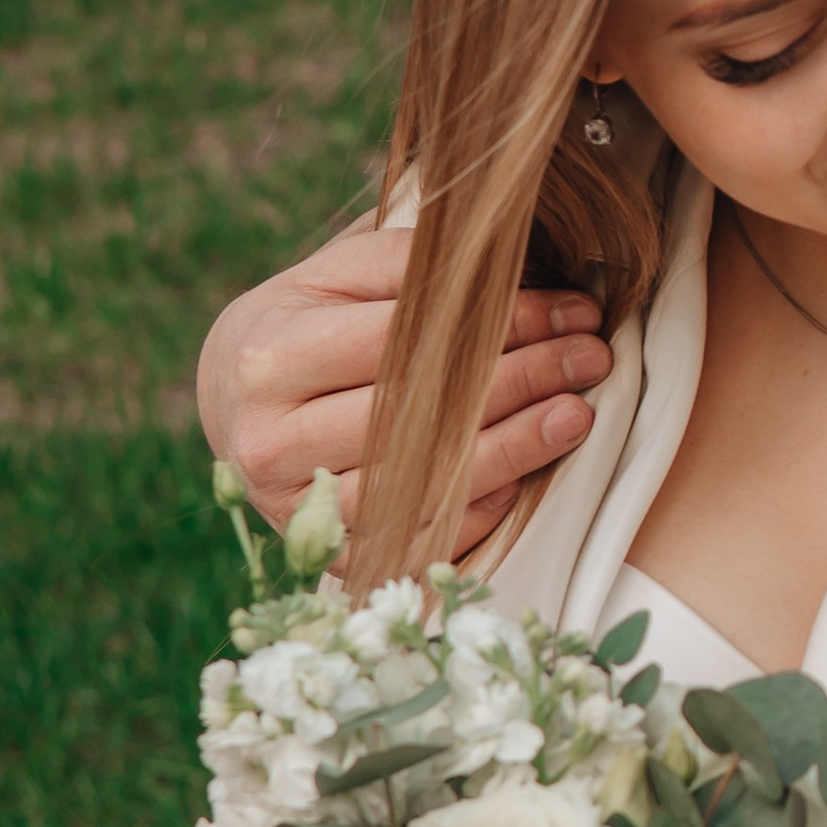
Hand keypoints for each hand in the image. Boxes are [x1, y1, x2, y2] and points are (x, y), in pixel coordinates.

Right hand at [195, 225, 613, 549]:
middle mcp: (271, 444)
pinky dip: (480, 510)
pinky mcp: (329, 559)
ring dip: (514, 451)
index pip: (400, 342)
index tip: (572, 311)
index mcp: (269, 360)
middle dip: (519, 384)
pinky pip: (419, 541)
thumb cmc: (307, 324)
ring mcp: (297, 511)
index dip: (497, 327)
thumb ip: (413, 267)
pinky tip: (529, 476)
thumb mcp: (340, 274)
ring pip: (422, 488)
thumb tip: (521, 272)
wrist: (234, 404)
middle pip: (415, 419)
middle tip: (592, 359)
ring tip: (579, 414)